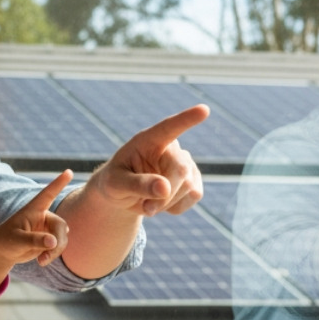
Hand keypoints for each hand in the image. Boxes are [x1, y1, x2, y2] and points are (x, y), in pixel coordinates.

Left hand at [0, 170, 72, 295]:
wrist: (3, 252)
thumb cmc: (6, 241)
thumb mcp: (17, 241)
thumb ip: (35, 240)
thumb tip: (53, 242)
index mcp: (33, 210)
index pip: (47, 194)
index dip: (58, 183)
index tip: (69, 171)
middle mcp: (43, 216)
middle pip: (60, 225)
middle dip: (58, 241)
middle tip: (48, 255)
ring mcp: (47, 227)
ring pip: (63, 236)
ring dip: (57, 250)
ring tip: (43, 261)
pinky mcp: (49, 239)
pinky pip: (60, 245)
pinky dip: (54, 254)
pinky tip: (42, 261)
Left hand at [90, 105, 206, 215]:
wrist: (122, 196)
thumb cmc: (114, 183)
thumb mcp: (115, 184)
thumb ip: (137, 184)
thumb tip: (164, 188)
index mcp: (148, 139)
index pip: (169, 127)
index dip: (187, 119)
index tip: (204, 110)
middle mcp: (170, 147)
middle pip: (180, 170)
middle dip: (165, 195)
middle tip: (147, 209)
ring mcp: (185, 162)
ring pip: (189, 186)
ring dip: (167, 203)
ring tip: (148, 203)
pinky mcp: (194, 180)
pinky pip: (194, 195)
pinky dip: (176, 207)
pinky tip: (161, 203)